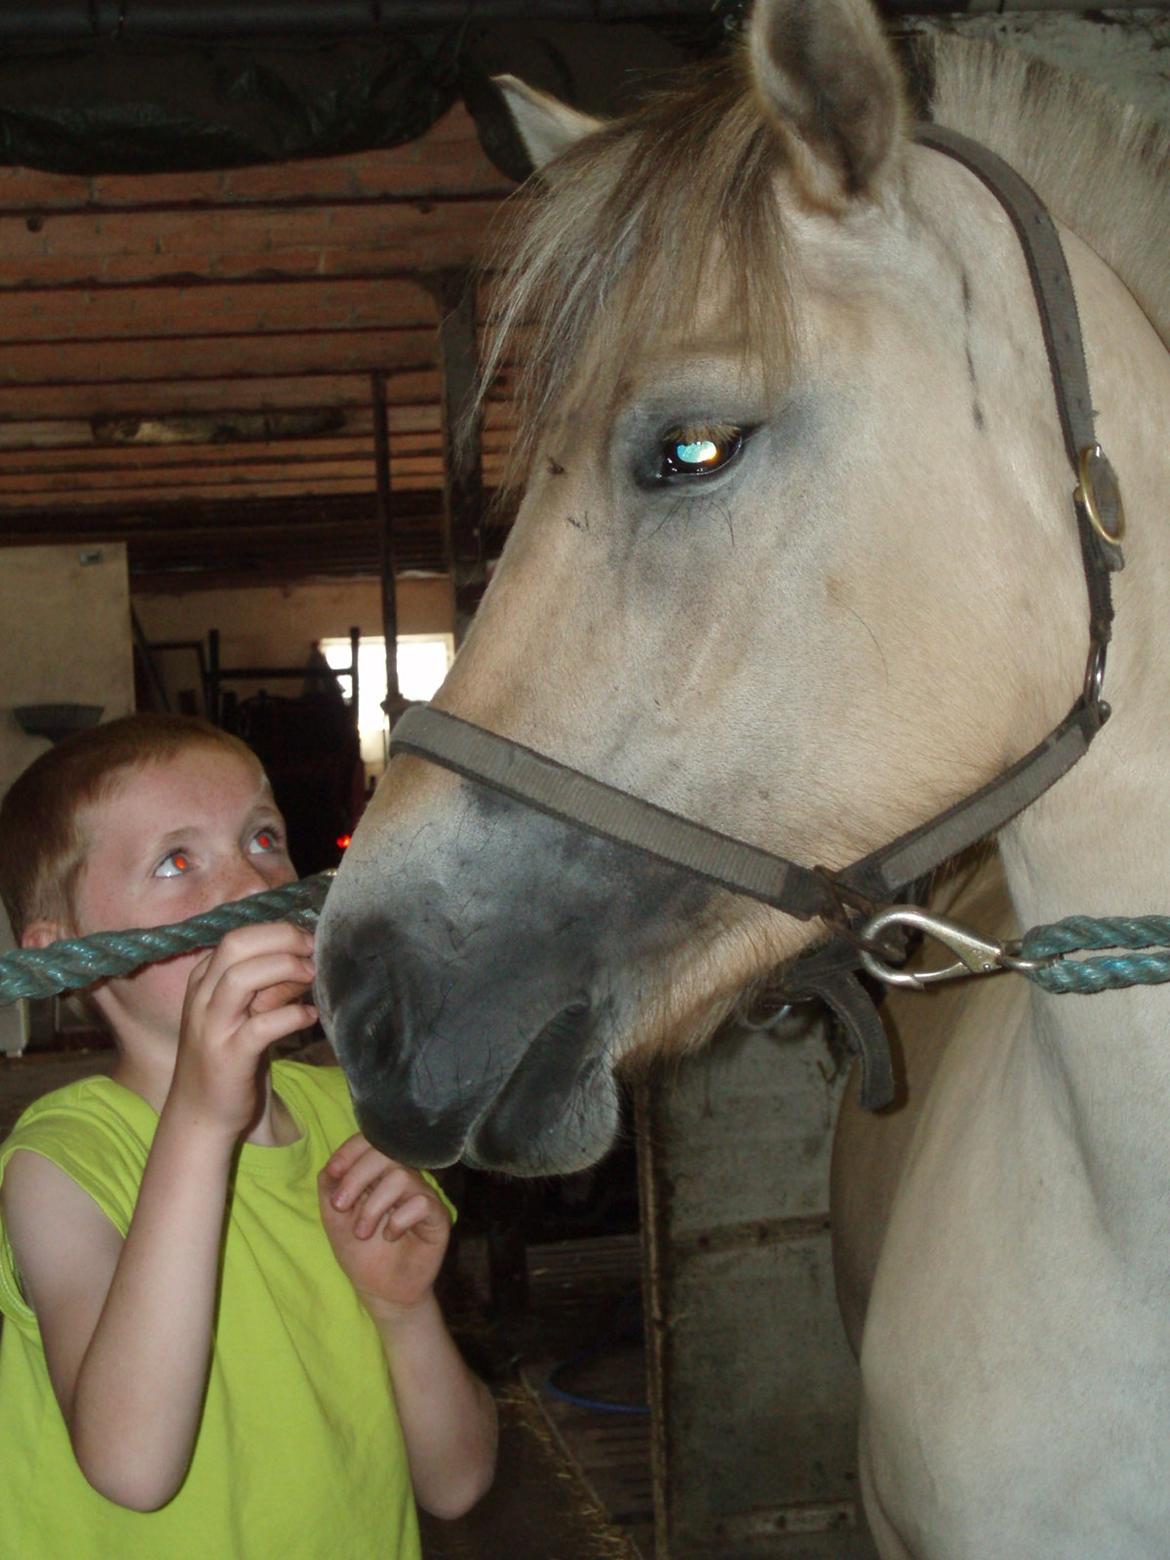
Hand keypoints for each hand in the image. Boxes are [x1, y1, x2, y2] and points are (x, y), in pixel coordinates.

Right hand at [168, 922, 316, 1139]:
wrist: (201, 1115)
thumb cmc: (228, 1058)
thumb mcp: (244, 1013)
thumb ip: (267, 986)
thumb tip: (304, 960)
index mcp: (202, 981)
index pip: (237, 937)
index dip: (277, 931)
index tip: (308, 939)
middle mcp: (202, 997)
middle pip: (236, 945)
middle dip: (281, 939)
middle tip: (314, 950)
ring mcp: (212, 1026)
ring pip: (241, 978)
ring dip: (284, 969)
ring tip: (312, 976)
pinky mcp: (229, 1056)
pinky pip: (262, 1025)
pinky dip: (291, 1015)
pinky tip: (311, 1015)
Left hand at [318, 1135, 449, 1319]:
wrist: (381, 1292)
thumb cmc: (361, 1253)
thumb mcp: (334, 1219)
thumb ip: (330, 1188)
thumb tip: (331, 1166)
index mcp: (378, 1173)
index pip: (371, 1141)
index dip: (351, 1150)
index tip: (333, 1171)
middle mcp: (403, 1178)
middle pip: (386, 1153)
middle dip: (357, 1176)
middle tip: (341, 1206)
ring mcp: (422, 1194)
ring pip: (401, 1176)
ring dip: (373, 1205)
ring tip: (362, 1232)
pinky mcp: (438, 1216)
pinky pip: (421, 1203)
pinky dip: (398, 1220)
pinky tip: (390, 1236)